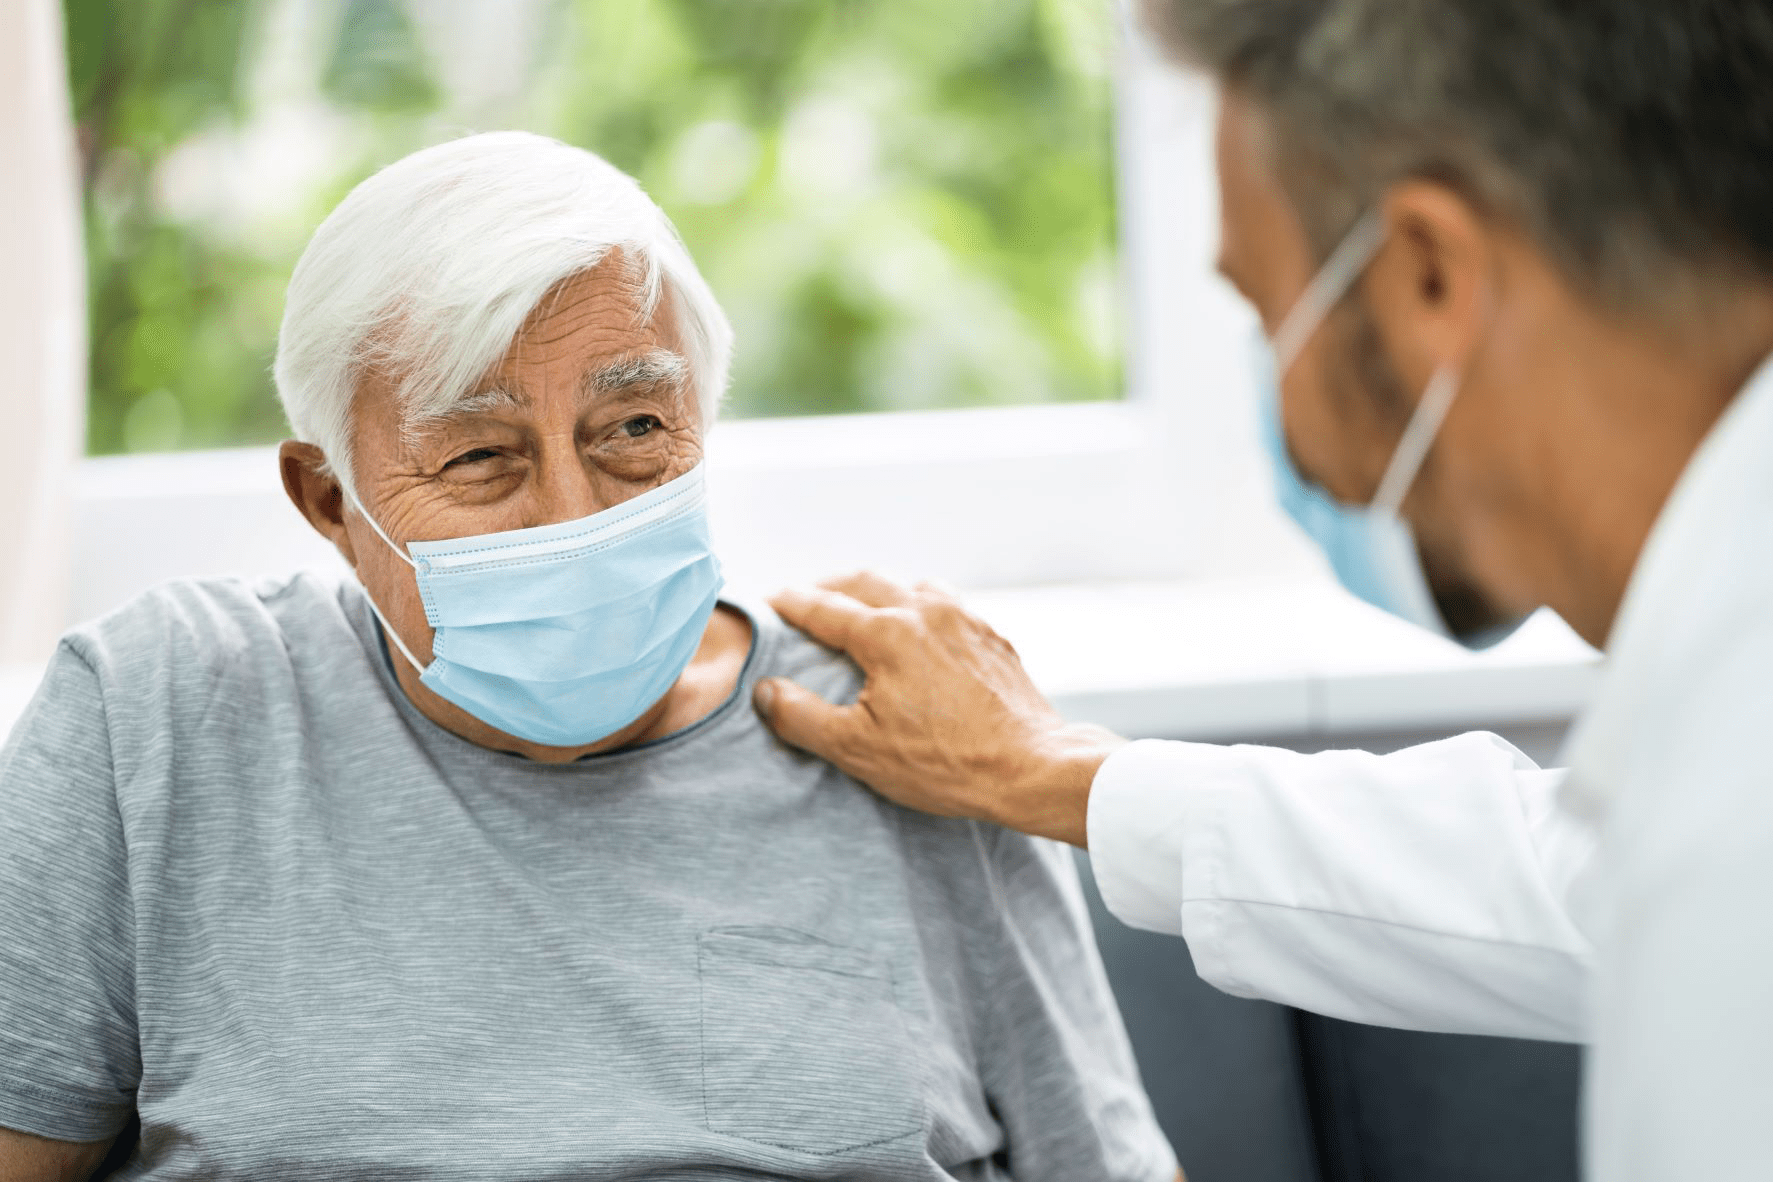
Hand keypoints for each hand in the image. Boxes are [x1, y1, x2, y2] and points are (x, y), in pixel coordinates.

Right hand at [753, 572, 1126, 846]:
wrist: (1031, 768)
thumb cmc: (945, 764)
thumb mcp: (859, 750)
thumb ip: (802, 716)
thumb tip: (765, 691)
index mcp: (887, 633)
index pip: (822, 607)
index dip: (789, 604)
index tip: (768, 602)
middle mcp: (925, 611)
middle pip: (864, 580)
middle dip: (828, 585)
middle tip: (805, 599)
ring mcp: (964, 620)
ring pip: (909, 583)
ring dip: (877, 588)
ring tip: (860, 607)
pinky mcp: (991, 636)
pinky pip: (945, 603)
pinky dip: (917, 604)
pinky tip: (918, 628)